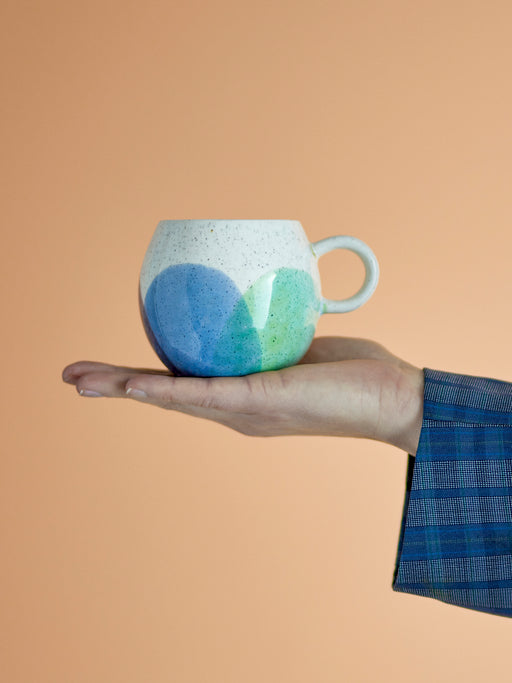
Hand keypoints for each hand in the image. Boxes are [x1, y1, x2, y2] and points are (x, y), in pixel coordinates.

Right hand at [62, 337, 423, 453]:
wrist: (394, 400)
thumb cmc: (353, 377)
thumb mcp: (302, 350)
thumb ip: (272, 338)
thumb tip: (257, 307)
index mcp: (242, 397)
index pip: (182, 385)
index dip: (141, 379)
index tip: (107, 370)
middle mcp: (236, 410)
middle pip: (166, 396)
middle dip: (117, 387)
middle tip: (72, 378)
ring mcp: (246, 410)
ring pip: (176, 398)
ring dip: (129, 389)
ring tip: (89, 382)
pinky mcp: (263, 401)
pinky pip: (207, 394)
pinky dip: (168, 389)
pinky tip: (137, 384)